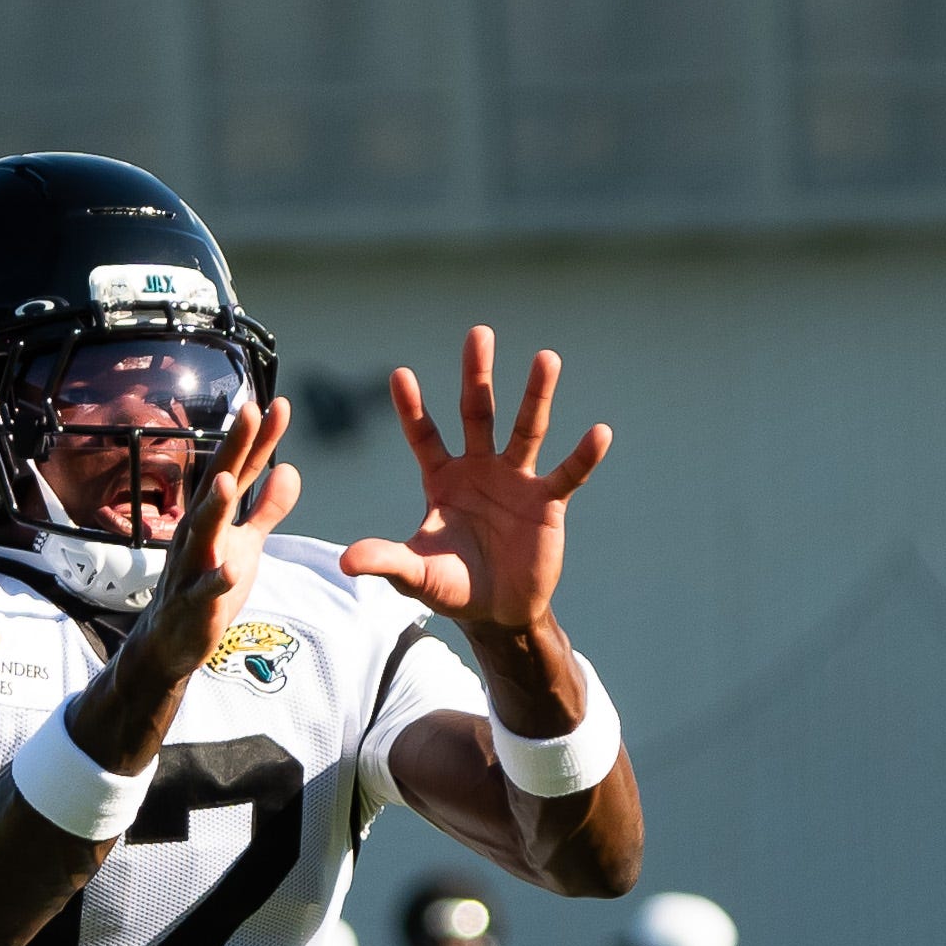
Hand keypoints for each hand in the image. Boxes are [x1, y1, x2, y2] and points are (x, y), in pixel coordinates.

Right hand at [122, 395, 300, 675]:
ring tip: (227, 483)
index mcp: (213, 516)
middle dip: (232, 450)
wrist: (169, 640)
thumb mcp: (245, 543)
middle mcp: (197, 533)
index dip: (257, 439)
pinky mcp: (192, 605)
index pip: (238, 470)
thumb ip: (267, 508)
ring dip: (213, 508)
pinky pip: (204, 592)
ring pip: (202, 533)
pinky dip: (217, 581)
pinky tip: (232, 571)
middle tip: (249, 412)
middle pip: (216, 486)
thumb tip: (291, 468)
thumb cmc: (205, 585)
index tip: (276, 404)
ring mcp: (191, 568)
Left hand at [345, 326, 610, 630]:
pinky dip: (584, 456)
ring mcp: (516, 482)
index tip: (399, 374)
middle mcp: (480, 470)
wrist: (496, 612)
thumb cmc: (451, 587)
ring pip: (526, 429)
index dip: (412, 408)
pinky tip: (600, 432)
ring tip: (546, 357)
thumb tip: (345, 561)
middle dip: (477, 375)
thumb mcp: (415, 574)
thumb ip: (386, 561)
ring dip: (536, 395)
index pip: (424, 436)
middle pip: (477, 413)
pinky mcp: (547, 503)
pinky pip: (567, 474)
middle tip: (478, 333)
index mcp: (443, 480)